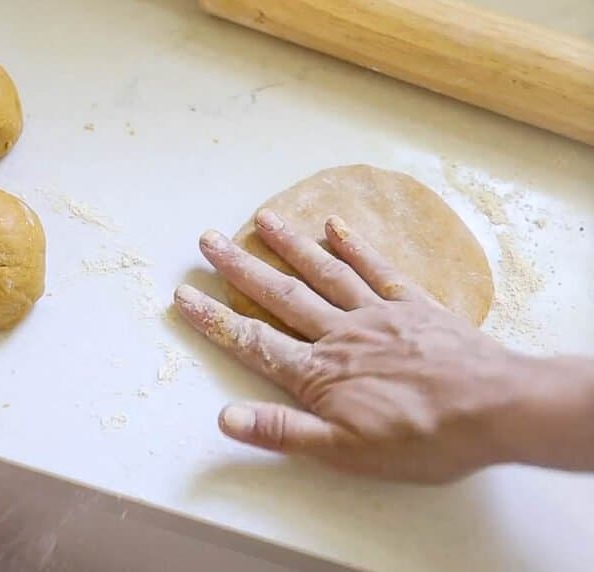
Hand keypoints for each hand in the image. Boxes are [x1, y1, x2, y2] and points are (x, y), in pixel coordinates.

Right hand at [175, 210, 533, 482]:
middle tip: (207, 239)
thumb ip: (284, 432)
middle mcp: (339, 334)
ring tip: (260, 219)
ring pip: (322, 273)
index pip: (253, 342)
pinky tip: (334, 225)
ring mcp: (376, 313)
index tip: (183, 295)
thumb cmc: (424, 439)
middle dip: (240, 268)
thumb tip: (226, 418)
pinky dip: (353, 246)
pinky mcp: (412, 304)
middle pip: (279, 296)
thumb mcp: (347, 452)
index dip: (215, 320)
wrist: (498, 410)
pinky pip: (376, 269)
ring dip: (289, 246)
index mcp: (319, 373)